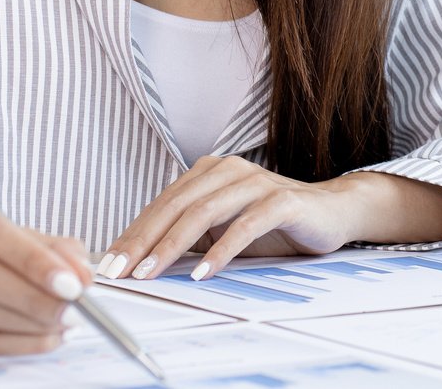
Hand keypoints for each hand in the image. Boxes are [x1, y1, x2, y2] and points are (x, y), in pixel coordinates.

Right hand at [0, 184, 93, 355]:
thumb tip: (82, 276)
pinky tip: (42, 339)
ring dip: (25, 323)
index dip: (30, 258)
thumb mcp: (12, 229)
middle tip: (73, 309)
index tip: (71, 283)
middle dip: (32, 296)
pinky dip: (10, 344)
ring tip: (63, 324)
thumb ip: (52, 247)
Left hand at [98, 155, 362, 281]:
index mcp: (209, 172)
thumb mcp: (222, 228)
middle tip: (121, 270)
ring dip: (173, 245)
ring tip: (151, 271)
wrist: (330, 212)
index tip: (110, 264)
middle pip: (176, 206)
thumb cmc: (271, 224)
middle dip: (143, 240)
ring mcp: (256, 182)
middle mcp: (228, 170)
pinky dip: (221, 250)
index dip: (133, 233)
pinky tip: (202, 271)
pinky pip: (245, 225)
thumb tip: (140, 259)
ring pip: (204, 212)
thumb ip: (189, 235)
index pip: (162, 203)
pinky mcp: (281, 200)